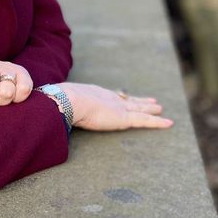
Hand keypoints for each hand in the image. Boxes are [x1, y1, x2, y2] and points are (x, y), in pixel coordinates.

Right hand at [55, 83, 173, 130]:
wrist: (69, 101)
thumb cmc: (62, 104)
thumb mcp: (62, 105)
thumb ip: (61, 109)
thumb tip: (48, 112)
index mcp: (96, 94)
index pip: (112, 96)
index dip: (121, 97)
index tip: (127, 95)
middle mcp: (110, 98)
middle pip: (129, 99)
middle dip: (141, 100)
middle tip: (152, 100)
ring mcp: (118, 107)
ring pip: (140, 108)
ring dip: (151, 109)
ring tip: (160, 108)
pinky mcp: (125, 118)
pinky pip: (146, 121)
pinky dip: (158, 123)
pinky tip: (169, 123)